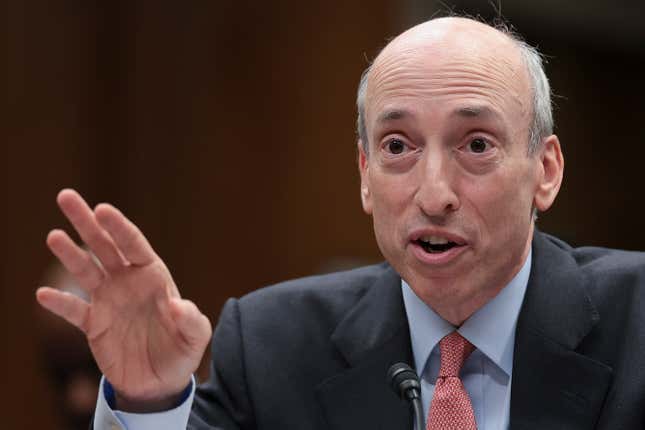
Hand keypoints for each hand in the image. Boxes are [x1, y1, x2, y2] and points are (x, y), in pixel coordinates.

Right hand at [36, 189, 211, 411]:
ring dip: (70, 254)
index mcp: (153, 276)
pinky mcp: (94, 324)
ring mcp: (108, 300)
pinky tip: (43, 295)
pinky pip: (73, 310)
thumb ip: (192, 320)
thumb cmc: (182, 351)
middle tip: (66, 197)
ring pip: (85, 270)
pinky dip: (59, 303)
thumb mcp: (196, 338)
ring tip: (53, 236)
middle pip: (104, 246)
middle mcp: (127, 281)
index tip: (102, 209)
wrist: (160, 382)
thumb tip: (179, 306)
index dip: (118, 227)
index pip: (134, 244)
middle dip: (86, 222)